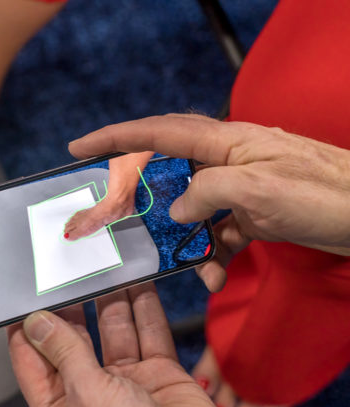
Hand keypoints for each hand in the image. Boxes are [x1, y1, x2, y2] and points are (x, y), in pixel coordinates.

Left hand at [7, 285, 241, 406]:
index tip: (23, 289)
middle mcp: (89, 390)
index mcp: (57, 404)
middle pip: (74, 336)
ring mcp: (126, 381)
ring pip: (113, 329)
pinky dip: (145, 306)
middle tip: (69, 268)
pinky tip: (138, 281)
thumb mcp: (84, 392)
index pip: (31, 355)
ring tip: (104, 264)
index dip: (26, 323)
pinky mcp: (160, 374)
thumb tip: (37, 321)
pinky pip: (149, 332)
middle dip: (72, 303)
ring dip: (110, 299)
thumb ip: (64, 350)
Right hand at [68, 114, 349, 290]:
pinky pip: (216, 231)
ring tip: (188, 264)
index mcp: (224, 141)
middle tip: (115, 216)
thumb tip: (178, 212)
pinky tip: (214, 273)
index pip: (157, 133)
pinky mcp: (252, 211)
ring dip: (183, 240)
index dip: (114, 138)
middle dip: (141, 199)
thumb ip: (206, 192)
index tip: (80, 148)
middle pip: (167, 173)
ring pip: (190, 210)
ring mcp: (239, 186)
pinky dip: (210, 253)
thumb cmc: (327, 193)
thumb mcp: (257, 189)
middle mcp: (226, 159)